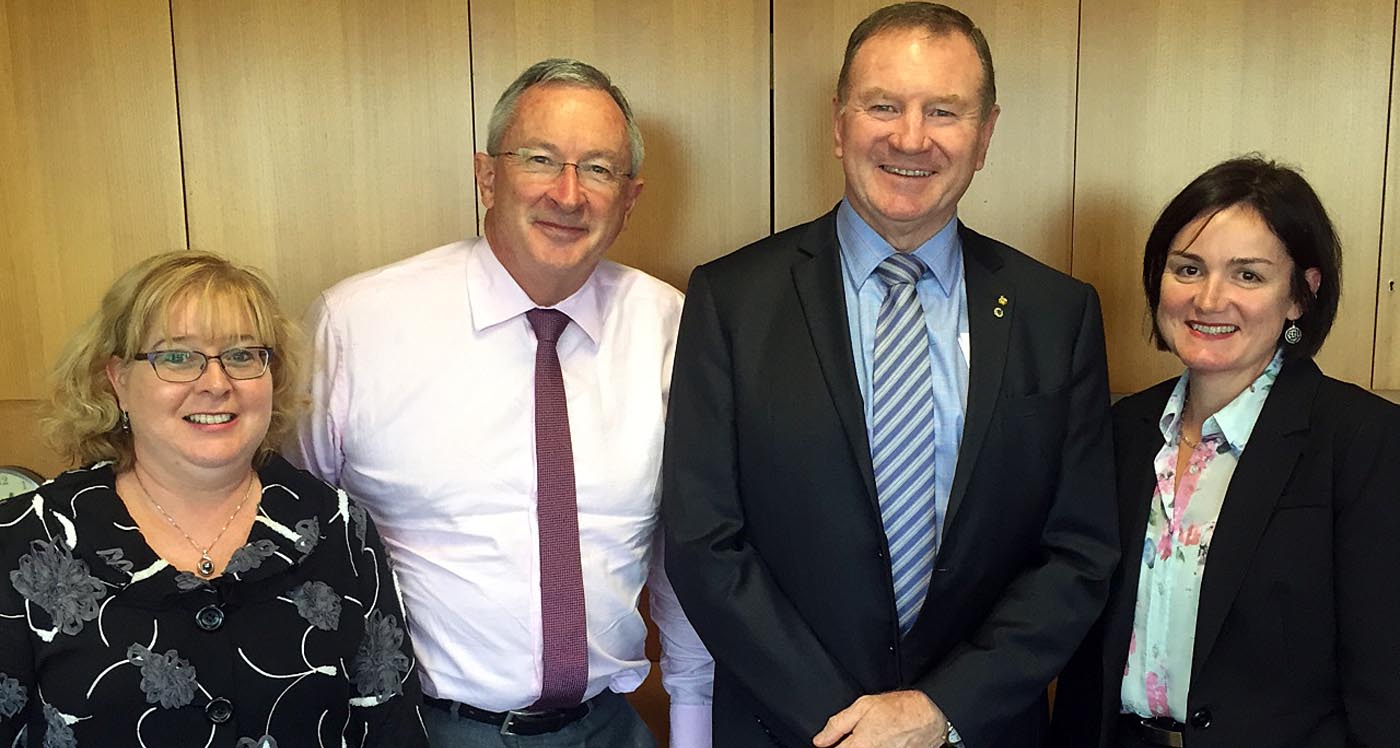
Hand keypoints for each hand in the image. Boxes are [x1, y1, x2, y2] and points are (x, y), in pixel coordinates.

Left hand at [811, 690, 947, 747]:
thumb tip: (820, 741)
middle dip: (848, 745)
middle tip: (859, 735)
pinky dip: (875, 747)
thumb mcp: (863, 706)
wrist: (929, 717)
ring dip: (862, 746)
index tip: (833, 741)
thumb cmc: (899, 709)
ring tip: (874, 735)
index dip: (831, 745)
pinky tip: (882, 740)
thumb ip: (837, 725)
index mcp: (858, 747)